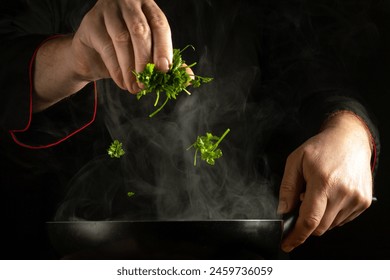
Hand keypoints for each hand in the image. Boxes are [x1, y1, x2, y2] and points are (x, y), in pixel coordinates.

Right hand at [71, 0, 171, 92]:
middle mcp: (128, 3)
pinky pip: (107, 47)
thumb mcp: (148, 57)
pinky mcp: (91, 22)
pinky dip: (117, 69)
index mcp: (148, 8)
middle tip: (147, 84)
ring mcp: (108, 10)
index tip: (165, 70)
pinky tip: (123, 82)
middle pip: (141, 30)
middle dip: (146, 60)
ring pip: (122, 39)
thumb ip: (168, 64)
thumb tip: (190, 78)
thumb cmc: (125, 54)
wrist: (91, 56)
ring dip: (131, 68)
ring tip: (135, 87)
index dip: (164, 47)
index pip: (159, 24)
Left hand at [277, 111, 372, 251]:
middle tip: (303, 203)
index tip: (288, 244)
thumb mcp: (295, 161)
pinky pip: (343, 220)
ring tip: (318, 193)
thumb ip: (287, 187)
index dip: (296, 235)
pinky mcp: (364, 201)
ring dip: (320, 217)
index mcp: (323, 181)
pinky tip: (330, 195)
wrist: (349, 140)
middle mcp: (343, 192)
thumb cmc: (322, 147)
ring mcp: (356, 198)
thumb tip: (283, 210)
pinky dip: (332, 213)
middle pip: (320, 227)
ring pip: (331, 225)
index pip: (309, 219)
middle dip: (306, 223)